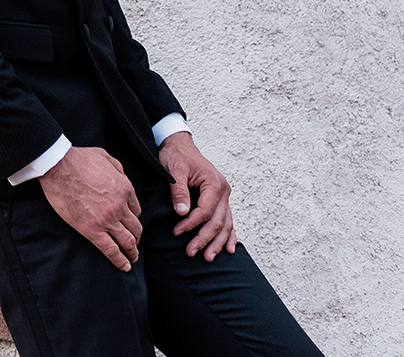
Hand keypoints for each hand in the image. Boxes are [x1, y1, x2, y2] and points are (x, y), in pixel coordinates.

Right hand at [38, 146, 141, 270]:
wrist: (58, 167)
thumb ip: (119, 169)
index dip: (134, 217)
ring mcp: (107, 220)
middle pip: (136, 228)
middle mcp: (120, 206)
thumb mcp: (106, 157)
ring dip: (132, 252)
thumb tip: (122, 177)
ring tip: (132, 258)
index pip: (136, 209)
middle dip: (137, 237)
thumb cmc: (79, 159)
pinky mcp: (92, 230)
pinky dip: (120, 260)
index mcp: (125, 189)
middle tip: (135, 243)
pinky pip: (111, 250)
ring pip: (127, 241)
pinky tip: (124, 266)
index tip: (130, 223)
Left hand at [159, 131, 236, 260]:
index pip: (205, 211)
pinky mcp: (220, 201)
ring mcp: (224, 197)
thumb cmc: (176, 155)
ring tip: (208, 257)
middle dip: (205, 239)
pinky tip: (229, 249)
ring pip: (225, 224)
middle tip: (191, 252)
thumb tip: (182, 213)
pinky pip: (228, 220)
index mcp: (214, 183)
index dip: (192, 224)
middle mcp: (223, 191)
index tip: (177, 232)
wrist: (180, 145)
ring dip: (217, 242)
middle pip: (218, 221)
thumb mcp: (174, 170)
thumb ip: (179, 191)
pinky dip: (229, 235)